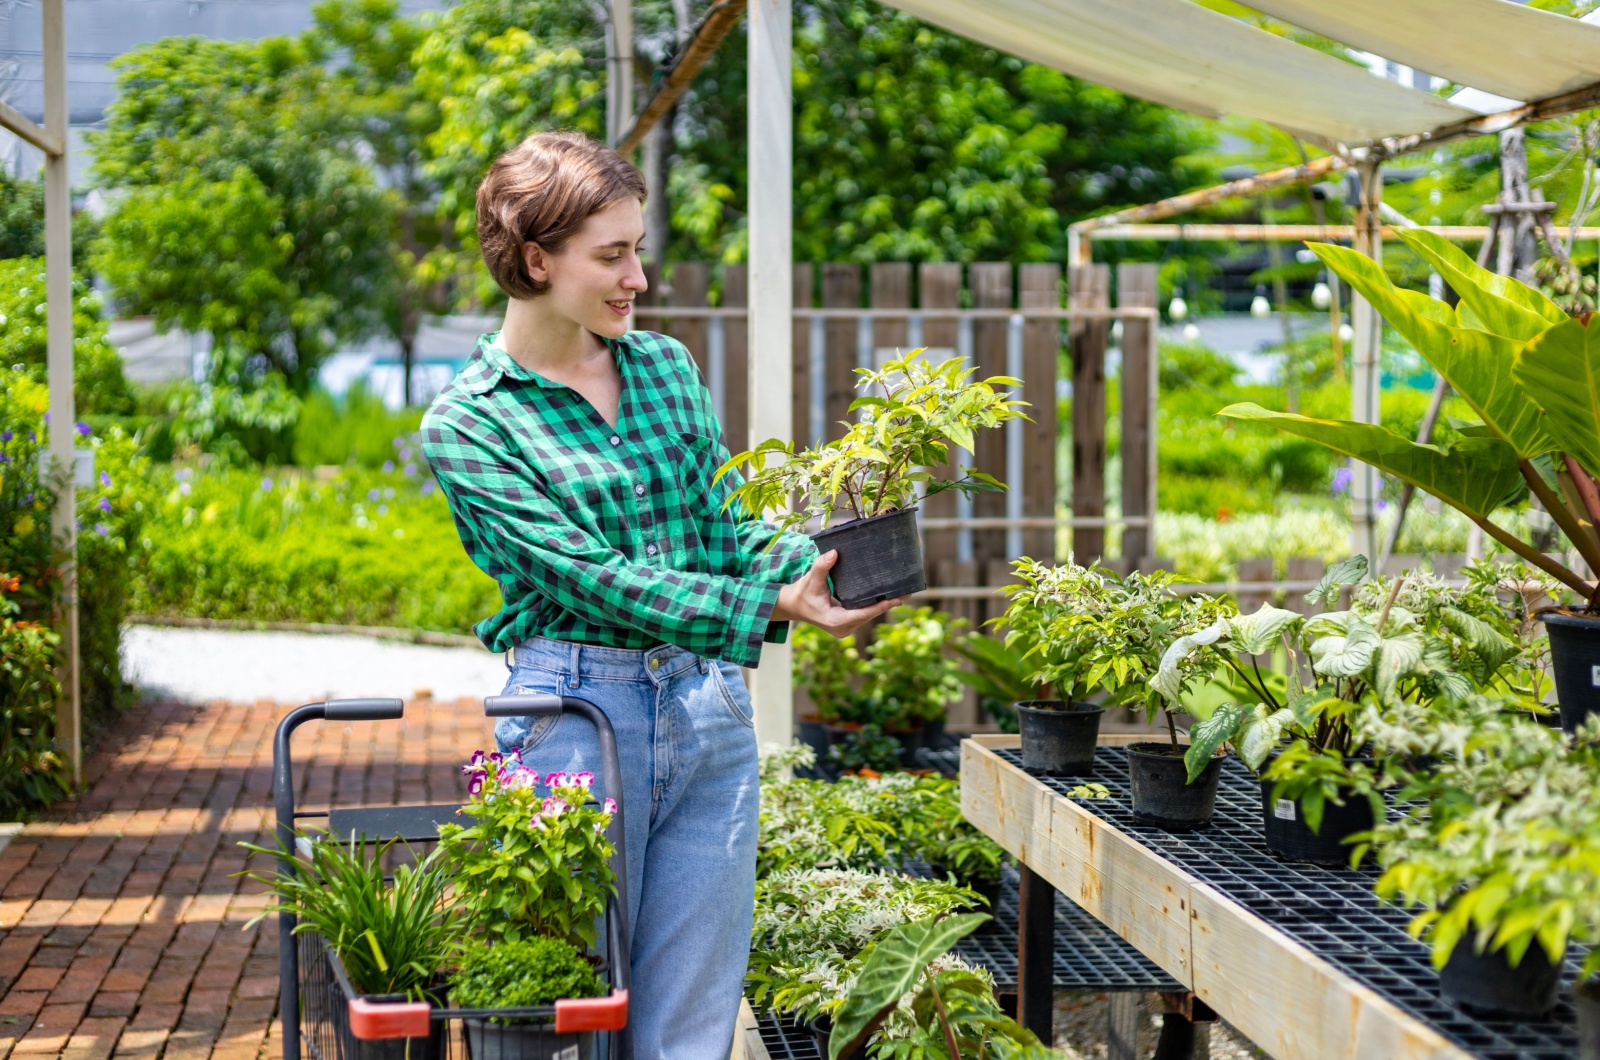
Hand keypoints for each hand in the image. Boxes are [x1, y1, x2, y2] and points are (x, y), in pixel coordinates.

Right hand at [771, 550, 903, 635]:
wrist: (793, 605)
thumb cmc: (802, 593)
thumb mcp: (811, 580)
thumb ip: (821, 567)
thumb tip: (834, 553)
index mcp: (836, 621)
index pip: (863, 614)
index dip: (880, 607)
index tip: (896, 600)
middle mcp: (844, 628)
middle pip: (870, 615)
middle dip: (888, 604)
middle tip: (908, 592)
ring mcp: (846, 627)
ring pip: (869, 615)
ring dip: (885, 605)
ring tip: (905, 593)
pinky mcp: (848, 623)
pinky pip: (866, 613)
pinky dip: (877, 605)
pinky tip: (891, 596)